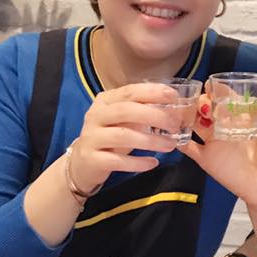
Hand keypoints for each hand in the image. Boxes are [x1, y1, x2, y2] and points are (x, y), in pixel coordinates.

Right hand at [68, 83, 184, 193]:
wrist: (81, 164)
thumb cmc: (109, 136)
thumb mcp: (123, 120)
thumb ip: (142, 111)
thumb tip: (173, 108)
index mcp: (105, 101)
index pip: (130, 92)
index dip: (152, 92)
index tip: (173, 96)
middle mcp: (95, 115)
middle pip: (126, 110)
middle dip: (154, 115)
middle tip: (174, 124)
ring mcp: (91, 137)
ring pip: (123, 135)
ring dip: (150, 141)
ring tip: (170, 145)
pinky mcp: (91, 159)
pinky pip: (117, 160)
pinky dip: (137, 162)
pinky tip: (153, 163)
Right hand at [178, 97, 256, 211]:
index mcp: (241, 116)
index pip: (226, 98)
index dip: (218, 90)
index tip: (211, 85)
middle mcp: (225, 126)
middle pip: (207, 107)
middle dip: (201, 101)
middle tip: (199, 102)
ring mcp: (214, 141)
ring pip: (195, 123)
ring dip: (187, 115)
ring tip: (182, 111)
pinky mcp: (206, 159)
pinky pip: (188, 147)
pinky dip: (179, 139)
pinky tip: (174, 132)